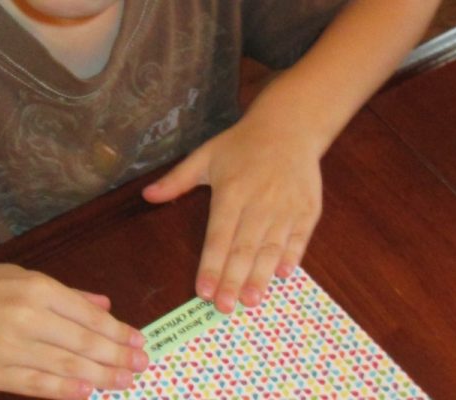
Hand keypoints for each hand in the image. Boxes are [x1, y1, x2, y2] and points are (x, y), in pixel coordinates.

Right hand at [0, 264, 147, 399]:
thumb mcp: (22, 277)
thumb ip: (66, 294)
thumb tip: (104, 305)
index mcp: (38, 289)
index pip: (90, 316)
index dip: (118, 332)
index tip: (139, 342)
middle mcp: (27, 316)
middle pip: (84, 343)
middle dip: (118, 357)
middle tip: (140, 366)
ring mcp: (10, 347)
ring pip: (67, 366)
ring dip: (101, 376)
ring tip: (124, 381)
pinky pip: (36, 384)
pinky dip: (64, 390)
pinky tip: (87, 392)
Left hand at [143, 118, 325, 313]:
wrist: (290, 127)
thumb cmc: (242, 144)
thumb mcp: (205, 156)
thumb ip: (177, 180)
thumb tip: (147, 196)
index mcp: (231, 191)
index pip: (219, 237)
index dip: (211, 265)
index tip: (204, 291)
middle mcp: (259, 202)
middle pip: (244, 248)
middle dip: (233, 280)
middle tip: (225, 307)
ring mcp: (287, 207)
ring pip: (272, 248)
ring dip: (261, 276)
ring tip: (251, 300)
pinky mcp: (308, 210)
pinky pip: (299, 239)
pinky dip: (292, 257)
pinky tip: (282, 275)